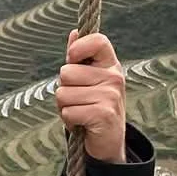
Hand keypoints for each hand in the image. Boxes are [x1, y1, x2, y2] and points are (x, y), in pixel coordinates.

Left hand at [56, 31, 127, 163]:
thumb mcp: (86, 81)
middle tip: (79, 100)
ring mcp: (111, 95)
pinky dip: (69, 120)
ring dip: (65, 107)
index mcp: (110, 65)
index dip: (79, 47)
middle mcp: (114, 77)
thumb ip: (78, 59)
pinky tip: (83, 124)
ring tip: (81, 112)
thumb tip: (74, 33)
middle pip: (66, 72)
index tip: (72, 58)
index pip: (97, 41)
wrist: (108, 142)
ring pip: (63, 94)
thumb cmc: (92, 107)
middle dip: (64, 89)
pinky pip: (68, 112)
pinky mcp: (104, 114)